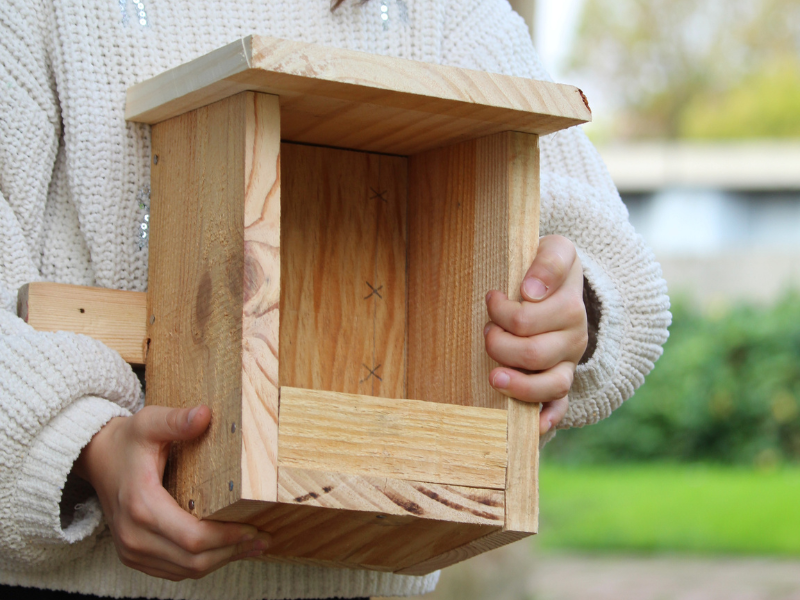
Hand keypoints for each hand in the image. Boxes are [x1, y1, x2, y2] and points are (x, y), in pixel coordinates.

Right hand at [73, 405, 270, 580]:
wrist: (97, 458)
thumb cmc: (127, 441)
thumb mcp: (149, 422)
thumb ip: (176, 420)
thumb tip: (205, 414)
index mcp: (141, 506)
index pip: (192, 537)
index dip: (226, 537)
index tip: (254, 527)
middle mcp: (133, 536)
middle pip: (193, 560)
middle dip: (231, 551)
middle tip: (262, 539)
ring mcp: (132, 550)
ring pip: (186, 570)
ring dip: (221, 560)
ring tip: (251, 546)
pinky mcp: (134, 556)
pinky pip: (174, 570)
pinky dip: (202, 564)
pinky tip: (225, 551)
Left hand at [484, 235, 587, 434]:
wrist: (561, 285)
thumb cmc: (543, 269)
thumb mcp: (553, 248)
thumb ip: (547, 260)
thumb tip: (531, 291)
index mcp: (570, 300)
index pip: (531, 315)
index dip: (505, 308)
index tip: (493, 296)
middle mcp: (575, 332)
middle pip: (535, 350)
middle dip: (500, 343)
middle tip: (487, 331)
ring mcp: (569, 359)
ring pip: (551, 383)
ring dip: (518, 383)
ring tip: (493, 374)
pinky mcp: (563, 379)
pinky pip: (562, 405)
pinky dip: (548, 417)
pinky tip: (533, 425)